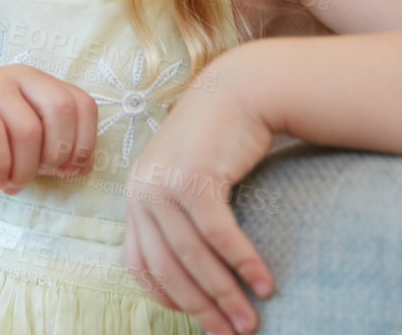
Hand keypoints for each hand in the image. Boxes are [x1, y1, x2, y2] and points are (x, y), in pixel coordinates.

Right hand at [0, 64, 99, 192]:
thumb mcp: (30, 152)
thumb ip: (58, 154)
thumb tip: (82, 166)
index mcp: (40, 82)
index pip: (82, 104)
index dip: (84, 143)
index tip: (67, 172)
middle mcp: (17, 74)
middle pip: (60, 109)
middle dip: (56, 153)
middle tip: (39, 177)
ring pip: (27, 127)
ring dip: (25, 169)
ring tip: (13, 185)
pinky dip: (0, 164)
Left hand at [123, 72, 276, 334]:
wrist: (239, 92)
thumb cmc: (219, 144)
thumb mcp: (189, 182)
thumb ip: (181, 220)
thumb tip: (196, 278)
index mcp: (136, 197)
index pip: (142, 264)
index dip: (170, 298)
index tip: (200, 321)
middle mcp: (142, 191)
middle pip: (168, 267)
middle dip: (202, 307)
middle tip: (233, 334)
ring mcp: (164, 182)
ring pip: (193, 255)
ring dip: (225, 294)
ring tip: (251, 322)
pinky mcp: (194, 176)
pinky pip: (218, 233)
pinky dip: (242, 263)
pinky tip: (265, 284)